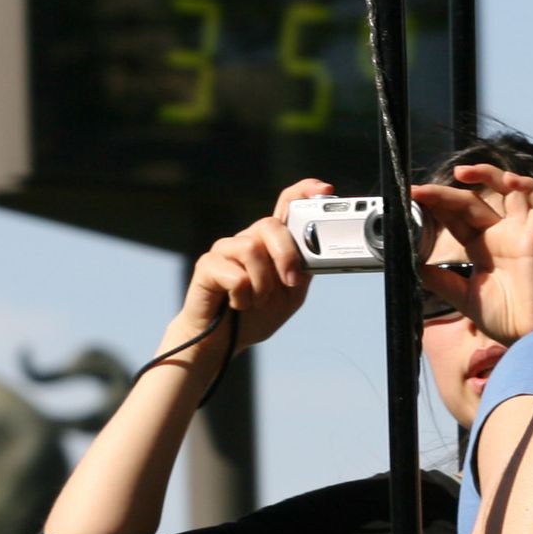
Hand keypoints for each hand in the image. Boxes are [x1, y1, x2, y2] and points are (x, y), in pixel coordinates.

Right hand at [170, 178, 331, 358]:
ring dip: (263, 285)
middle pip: (270, 225)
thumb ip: (304, 270)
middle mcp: (247, 239)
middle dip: (286, 255)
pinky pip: (235, 275)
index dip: (305, 191)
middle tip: (291, 282)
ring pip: (252, 249)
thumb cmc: (255, 315)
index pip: (286, 204)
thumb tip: (319, 252)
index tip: (326, 190)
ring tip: (257, 302)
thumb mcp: (291, 294)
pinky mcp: (207, 265)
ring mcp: (225, 250)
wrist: (222, 342)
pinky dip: (243, 297)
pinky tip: (237, 304)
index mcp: (271, 243)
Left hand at [410, 165, 532, 343]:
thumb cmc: (503, 318)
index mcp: (481, 246)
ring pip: (509, 191)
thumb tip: (413, 264)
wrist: (527, 337)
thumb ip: (440, 280)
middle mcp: (500, 235)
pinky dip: (529, 188)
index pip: (456, 217)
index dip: (436, 205)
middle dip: (445, 193)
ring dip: (489, 175)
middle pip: (472, 202)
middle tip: (420, 190)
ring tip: (462, 173)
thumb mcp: (461, 297)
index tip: (413, 197)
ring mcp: (519, 234)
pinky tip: (511, 182)